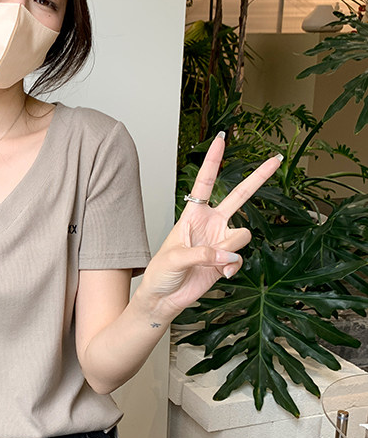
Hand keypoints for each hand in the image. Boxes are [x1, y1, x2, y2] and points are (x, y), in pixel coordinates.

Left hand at [138, 132, 281, 320]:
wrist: (164, 298)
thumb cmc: (161, 273)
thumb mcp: (175, 257)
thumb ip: (203, 253)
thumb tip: (228, 254)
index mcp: (192, 214)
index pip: (205, 182)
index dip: (213, 160)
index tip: (221, 139)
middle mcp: (210, 223)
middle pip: (239, 196)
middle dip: (258, 178)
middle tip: (276, 160)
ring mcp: (221, 241)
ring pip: (243, 234)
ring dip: (231, 249)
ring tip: (214, 262)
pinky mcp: (227, 259)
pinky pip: (240, 257)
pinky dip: (232, 266)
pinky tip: (220, 273)